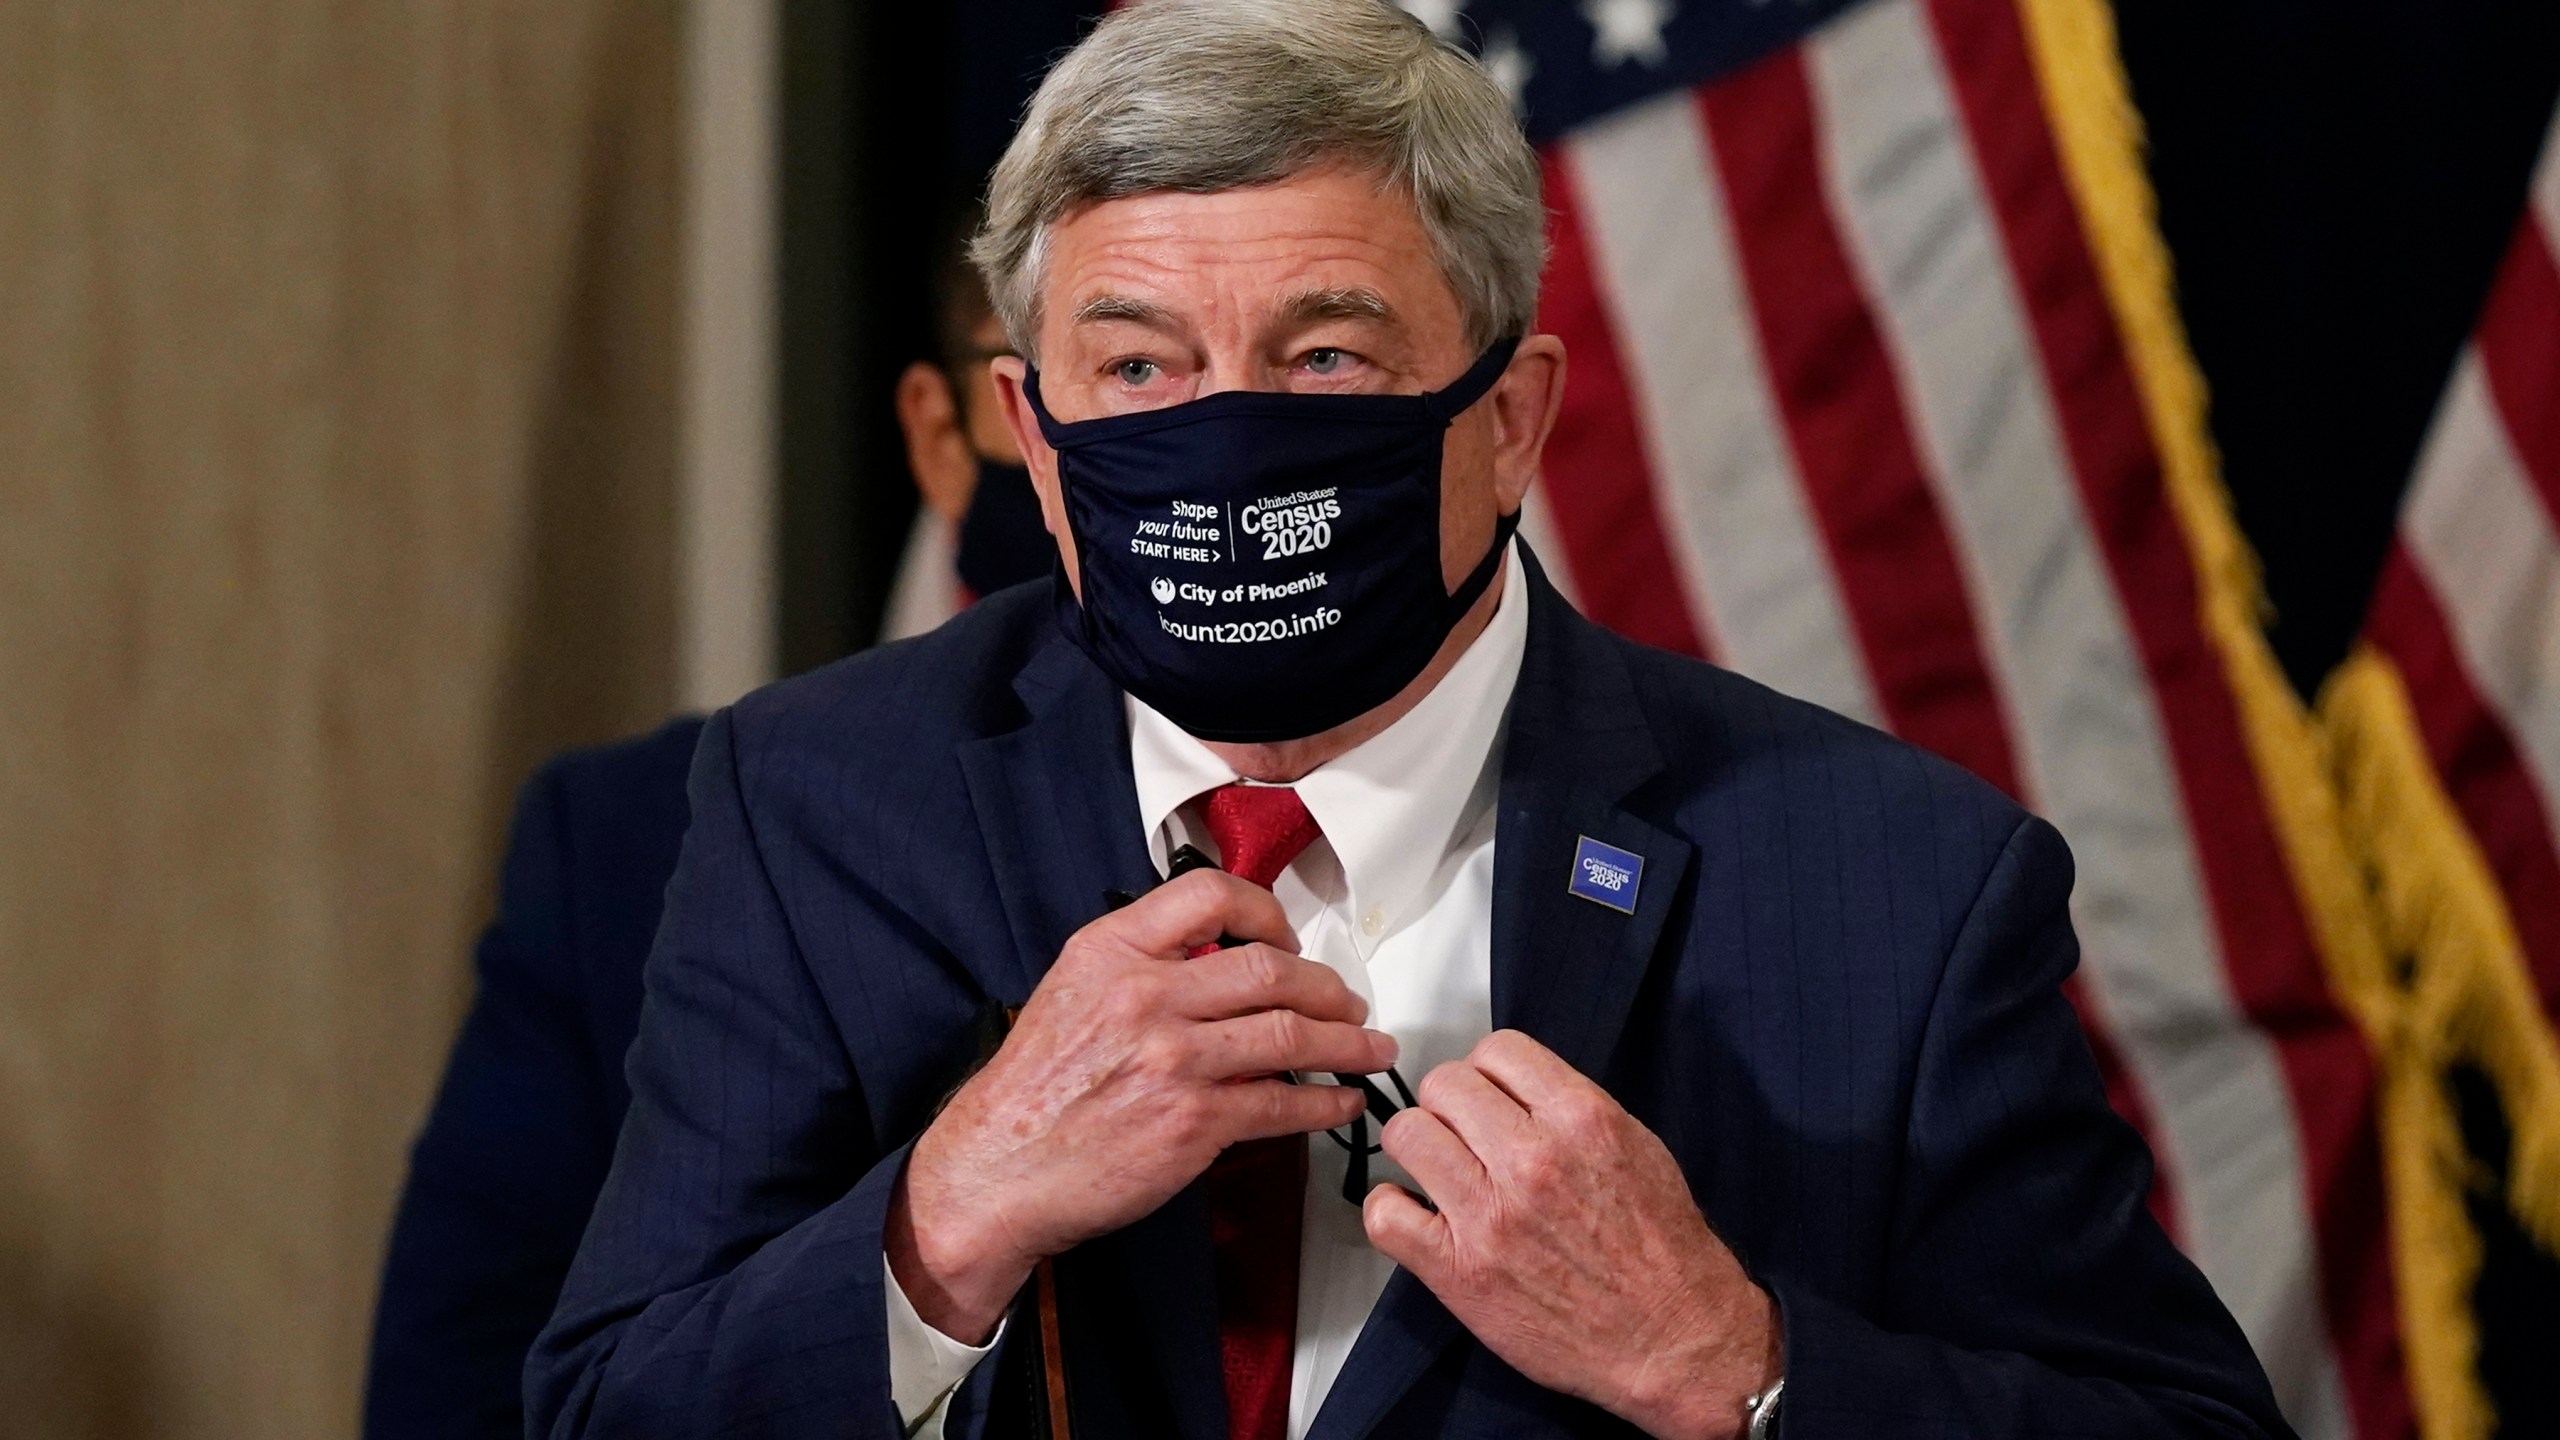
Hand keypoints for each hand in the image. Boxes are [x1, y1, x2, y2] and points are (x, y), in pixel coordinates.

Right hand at [888, 869, 1392, 1341]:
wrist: (998, 1167)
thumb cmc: (1033, 1088)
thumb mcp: (1073, 991)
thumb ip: (1142, 963)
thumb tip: (1219, 958)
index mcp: (1112, 952)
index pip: (1211, 896)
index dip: (1268, 912)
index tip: (1289, 938)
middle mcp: (1146, 995)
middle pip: (1271, 969)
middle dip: (1328, 987)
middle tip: (1348, 1001)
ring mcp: (1174, 1060)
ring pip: (1291, 1035)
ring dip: (1347, 1042)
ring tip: (1370, 1047)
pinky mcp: (1193, 1123)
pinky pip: (1283, 1105)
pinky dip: (1325, 1103)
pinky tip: (1340, 1101)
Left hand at [1363, 1031, 1779, 1439]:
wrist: (1673, 1338)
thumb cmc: (1662, 1251)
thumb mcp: (1636, 1148)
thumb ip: (1572, 1109)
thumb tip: (1513, 1090)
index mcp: (1581, 1119)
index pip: (1498, 1050)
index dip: (1489, 1073)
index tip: (1491, 1098)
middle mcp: (1531, 1159)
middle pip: (1444, 1085)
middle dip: (1451, 1106)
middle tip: (1465, 1138)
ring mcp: (1490, 1215)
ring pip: (1407, 1134)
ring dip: (1418, 1148)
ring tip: (1441, 1172)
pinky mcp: (1460, 1271)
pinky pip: (1385, 1215)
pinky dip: (1391, 1210)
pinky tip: (1418, 1217)